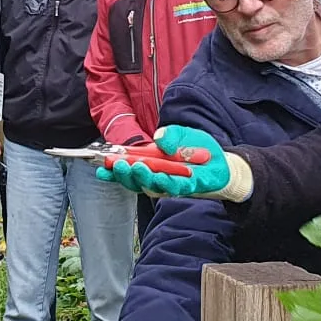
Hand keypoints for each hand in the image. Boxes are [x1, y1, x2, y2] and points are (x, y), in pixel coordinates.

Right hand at [94, 125, 251, 201]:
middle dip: (124, 174)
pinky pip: (175, 187)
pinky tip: (161, 176)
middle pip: (135, 180)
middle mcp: (156, 177)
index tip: (99, 168)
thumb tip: (158, 137)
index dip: (112, 171)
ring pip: (152, 185)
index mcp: (150, 165)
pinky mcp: (188, 187)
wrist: (221, 162)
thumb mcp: (182, 133)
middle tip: (117, 164)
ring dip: (143, 177)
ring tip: (136, 167)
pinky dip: (167, 182)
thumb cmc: (197, 149)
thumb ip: (170, 134)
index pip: (127, 170)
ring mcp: (171, 184)